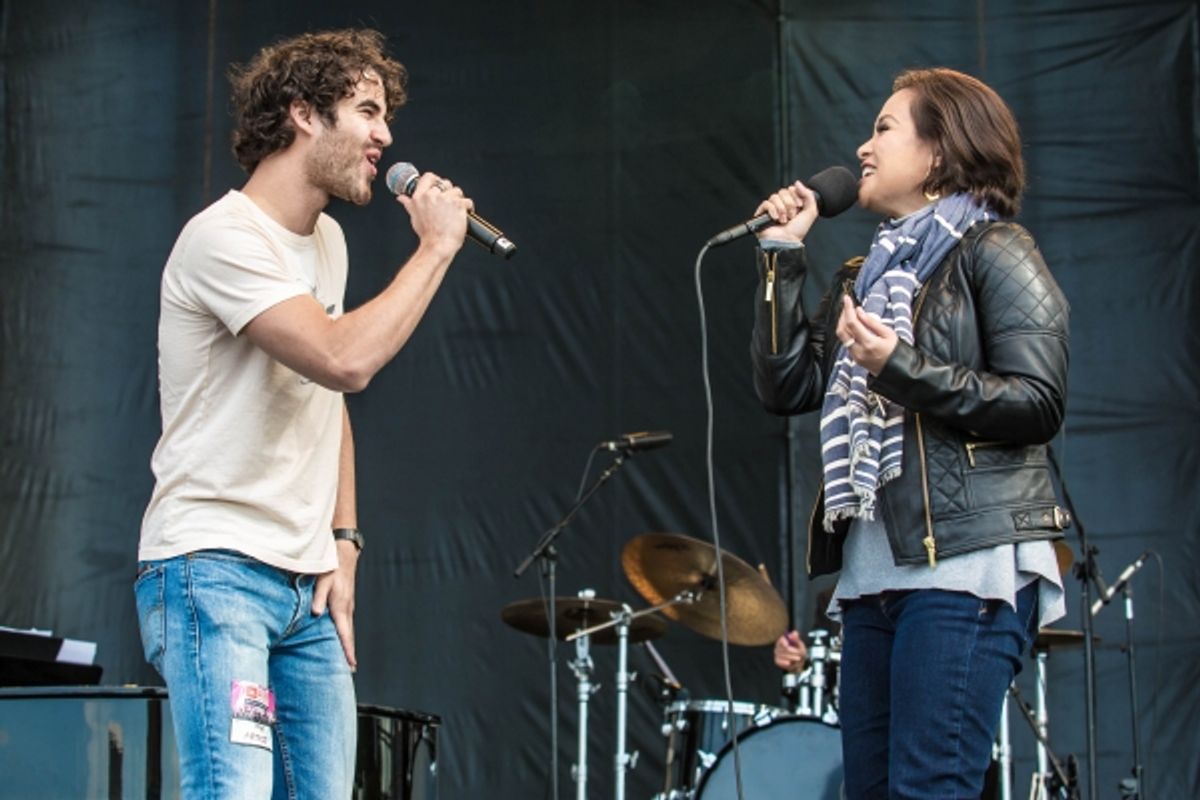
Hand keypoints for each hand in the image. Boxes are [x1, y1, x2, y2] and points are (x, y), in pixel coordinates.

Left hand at [312, 539, 360, 669]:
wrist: (344, 553)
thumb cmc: (331, 566)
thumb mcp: (323, 580)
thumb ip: (318, 597)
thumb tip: (315, 613)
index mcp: (340, 606)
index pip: (345, 633)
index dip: (347, 650)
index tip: (351, 664)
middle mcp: (347, 609)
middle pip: (349, 635)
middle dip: (349, 653)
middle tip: (350, 670)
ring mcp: (348, 606)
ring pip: (348, 630)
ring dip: (347, 645)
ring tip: (347, 660)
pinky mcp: (346, 603)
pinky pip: (346, 623)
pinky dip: (345, 635)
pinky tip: (342, 640)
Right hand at [395, 172, 473, 255]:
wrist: (438, 246)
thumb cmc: (427, 234)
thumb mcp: (414, 217)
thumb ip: (409, 204)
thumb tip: (401, 198)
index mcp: (420, 197)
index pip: (429, 177)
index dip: (436, 180)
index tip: (439, 185)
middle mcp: (432, 196)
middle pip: (446, 184)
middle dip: (449, 192)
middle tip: (449, 204)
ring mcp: (446, 199)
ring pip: (457, 192)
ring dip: (459, 200)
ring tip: (456, 212)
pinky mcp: (458, 205)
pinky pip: (467, 201)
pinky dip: (468, 208)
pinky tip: (465, 215)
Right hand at [754, 180, 819, 243]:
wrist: (787, 241)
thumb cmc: (798, 231)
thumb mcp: (810, 212)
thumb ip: (808, 195)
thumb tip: (797, 183)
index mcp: (792, 203)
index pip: (791, 189)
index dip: (796, 195)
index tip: (799, 206)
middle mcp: (782, 204)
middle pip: (783, 191)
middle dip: (789, 204)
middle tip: (792, 215)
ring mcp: (771, 209)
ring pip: (774, 197)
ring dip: (782, 209)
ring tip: (784, 220)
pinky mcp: (762, 213)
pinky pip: (766, 203)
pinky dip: (772, 210)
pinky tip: (776, 218)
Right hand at [774, 630, 806, 671]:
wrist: (798, 662)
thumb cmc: (799, 651)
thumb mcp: (800, 645)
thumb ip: (797, 639)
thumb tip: (794, 632)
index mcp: (784, 639)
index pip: (781, 639)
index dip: (783, 642)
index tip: (787, 645)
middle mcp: (778, 645)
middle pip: (783, 648)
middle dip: (792, 652)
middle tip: (799, 654)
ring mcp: (777, 653)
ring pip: (782, 655)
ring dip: (791, 657)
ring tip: (798, 658)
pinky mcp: (777, 660)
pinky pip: (779, 661)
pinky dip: (785, 662)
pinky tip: (789, 662)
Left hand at [834, 295, 897, 375]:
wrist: (896, 371)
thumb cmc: (895, 351)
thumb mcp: (888, 333)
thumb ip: (872, 322)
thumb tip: (858, 311)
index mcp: (869, 343)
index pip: (852, 323)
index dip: (847, 309)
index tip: (846, 299)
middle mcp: (859, 350)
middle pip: (842, 330)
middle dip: (843, 315)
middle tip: (847, 305)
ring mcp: (855, 356)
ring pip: (842, 337)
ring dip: (843, 323)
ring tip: (850, 313)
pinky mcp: (854, 358)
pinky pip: (846, 342)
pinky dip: (847, 331)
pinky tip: (853, 325)